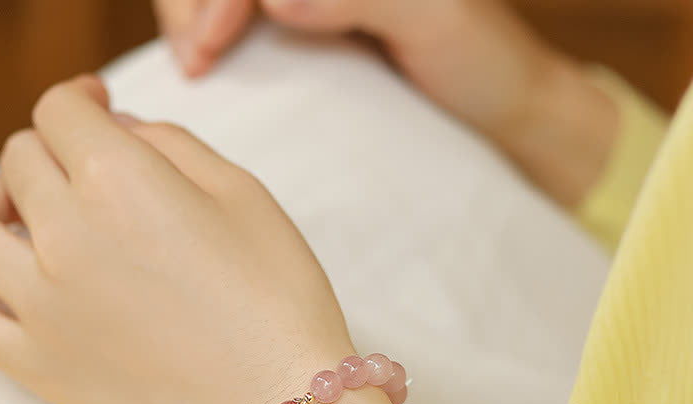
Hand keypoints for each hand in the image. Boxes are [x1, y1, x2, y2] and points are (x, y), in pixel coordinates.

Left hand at [0, 75, 391, 403]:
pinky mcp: (37, 366)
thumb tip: (118, 132)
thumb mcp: (246, 196)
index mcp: (120, 181)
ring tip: (26, 218)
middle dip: (55, 153)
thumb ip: (172, 145)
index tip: (97, 112)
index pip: (60, 111)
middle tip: (90, 174)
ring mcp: (41, 306)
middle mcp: (66, 235)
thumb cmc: (280, 303)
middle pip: (18, 161)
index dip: (80, 101)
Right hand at [156, 0, 617, 206]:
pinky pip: (254, 7)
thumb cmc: (483, 62)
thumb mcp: (435, 21)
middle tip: (190, 59)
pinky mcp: (321, 10)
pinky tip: (209, 51)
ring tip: (191, 60)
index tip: (206, 46)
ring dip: (198, 7)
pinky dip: (219, 22)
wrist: (503, 104)